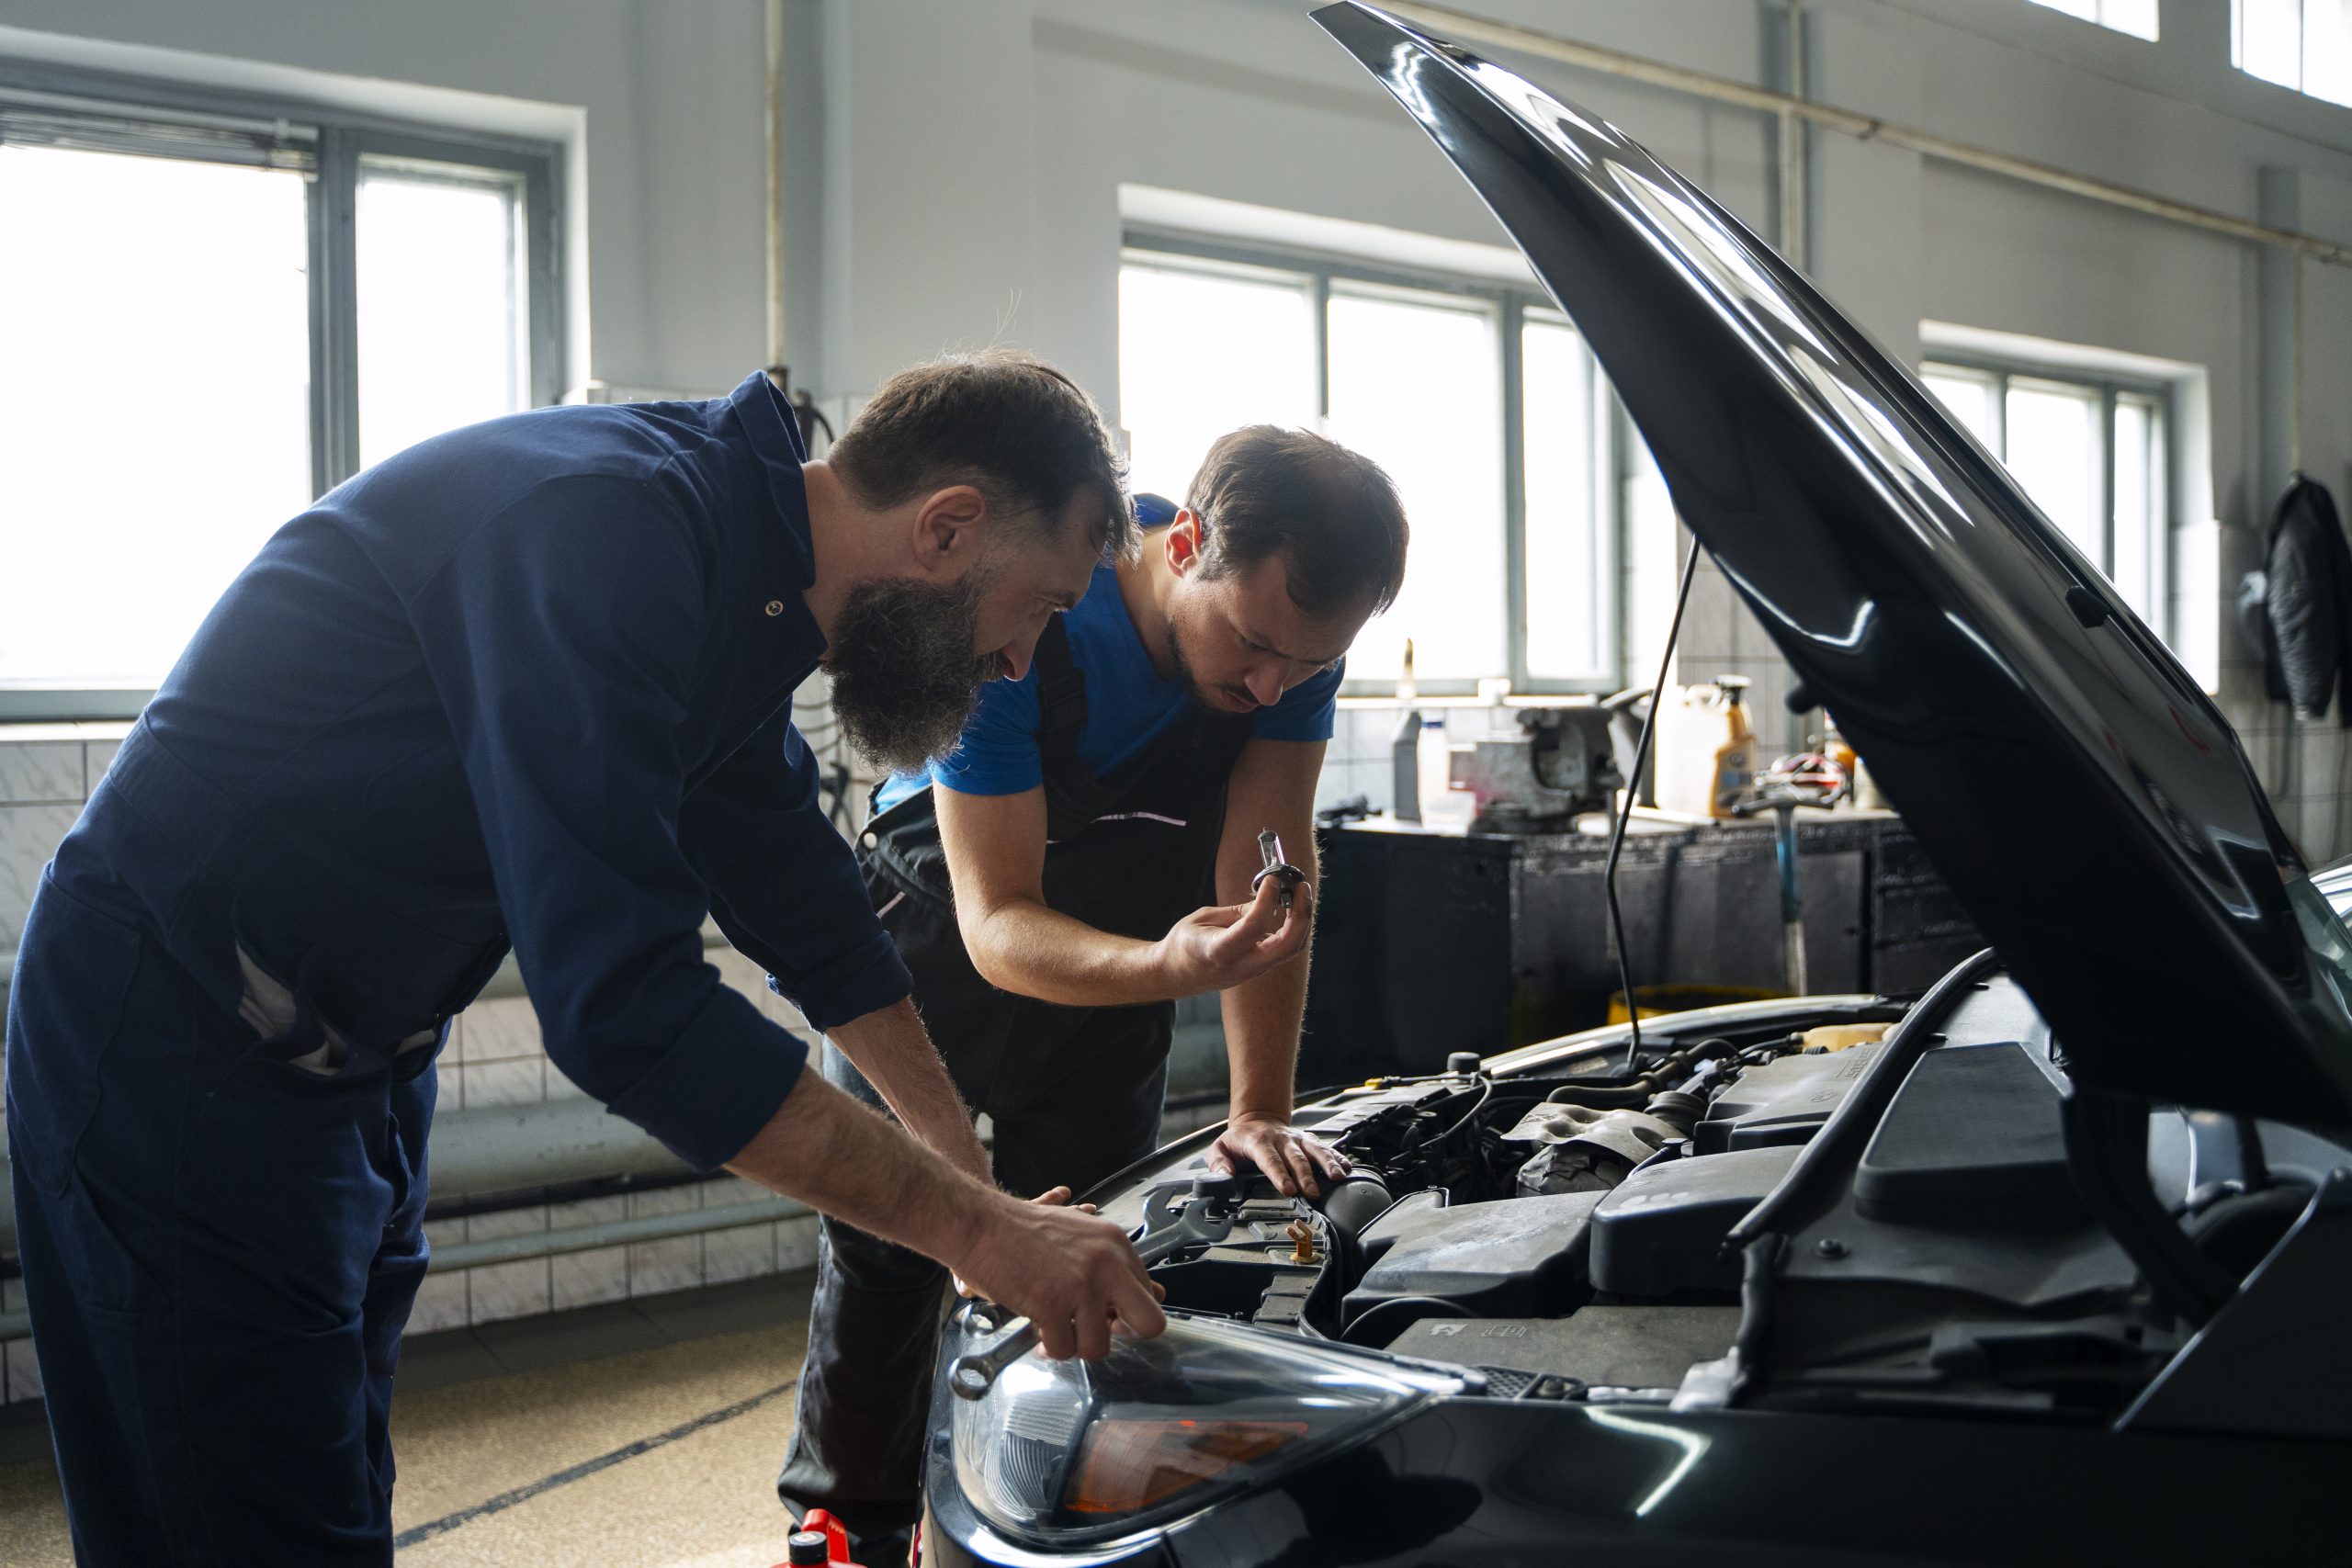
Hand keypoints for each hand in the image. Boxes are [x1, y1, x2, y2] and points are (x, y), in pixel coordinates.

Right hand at [951, 1187, 1167, 1359]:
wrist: (980, 1224)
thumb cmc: (1022, 1231)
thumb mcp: (1080, 1234)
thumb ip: (1114, 1264)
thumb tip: (1155, 1293)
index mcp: (1116, 1244)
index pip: (1150, 1296)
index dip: (1127, 1314)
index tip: (1106, 1316)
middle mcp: (1107, 1264)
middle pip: (1149, 1324)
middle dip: (1122, 1337)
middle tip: (1095, 1331)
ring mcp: (1080, 1285)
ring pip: (1099, 1347)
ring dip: (1075, 1345)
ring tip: (1056, 1329)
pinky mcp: (1051, 1305)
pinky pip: (1062, 1349)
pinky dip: (1048, 1347)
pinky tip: (1039, 1331)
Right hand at [1153, 874, 1313, 995]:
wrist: (1175, 975)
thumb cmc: (1184, 942)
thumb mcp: (1204, 917)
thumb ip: (1238, 912)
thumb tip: (1266, 899)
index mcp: (1218, 951)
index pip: (1254, 926)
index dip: (1267, 900)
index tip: (1272, 879)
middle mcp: (1240, 966)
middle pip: (1287, 947)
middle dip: (1301, 915)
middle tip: (1302, 887)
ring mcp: (1251, 972)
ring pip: (1291, 949)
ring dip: (1301, 920)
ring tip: (1298, 893)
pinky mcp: (1257, 970)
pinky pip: (1283, 950)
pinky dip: (1292, 927)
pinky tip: (1288, 908)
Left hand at [1206, 1111, 1349, 1198]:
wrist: (1256, 1119)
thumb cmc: (1240, 1139)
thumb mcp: (1220, 1147)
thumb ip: (1219, 1163)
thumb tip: (1224, 1177)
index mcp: (1258, 1142)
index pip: (1270, 1159)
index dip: (1280, 1174)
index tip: (1289, 1189)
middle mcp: (1281, 1139)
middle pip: (1296, 1157)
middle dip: (1305, 1175)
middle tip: (1312, 1193)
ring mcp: (1297, 1139)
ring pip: (1315, 1149)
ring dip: (1327, 1163)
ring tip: (1337, 1177)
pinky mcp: (1308, 1141)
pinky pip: (1325, 1148)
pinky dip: (1337, 1157)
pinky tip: (1347, 1167)